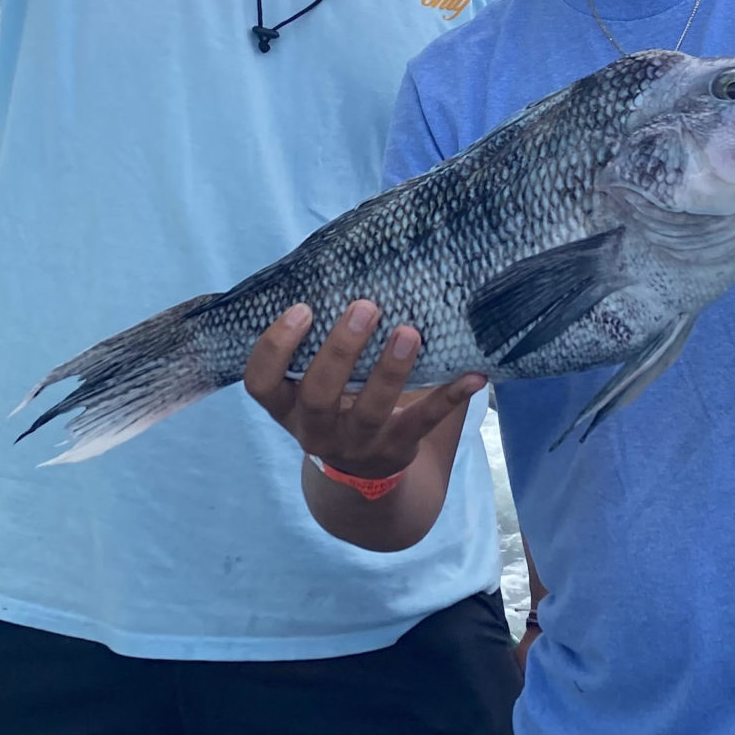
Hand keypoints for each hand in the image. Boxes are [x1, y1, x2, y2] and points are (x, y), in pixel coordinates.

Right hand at [243, 299, 483, 479]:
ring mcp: (357, 443)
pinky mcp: (398, 448)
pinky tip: (474, 375)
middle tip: (365, 307)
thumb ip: (318, 342)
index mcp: (287, 405)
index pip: (261, 383)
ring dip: (390, 370)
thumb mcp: (313, 382)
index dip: (274, 349)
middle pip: (318, 394)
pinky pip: (424, 422)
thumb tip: (350, 265)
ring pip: (369, 411)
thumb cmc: (337, 401)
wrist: (364, 469)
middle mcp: (315, 429)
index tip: (301, 310)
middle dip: (340, 351)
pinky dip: (450, 397)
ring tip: (408, 331)